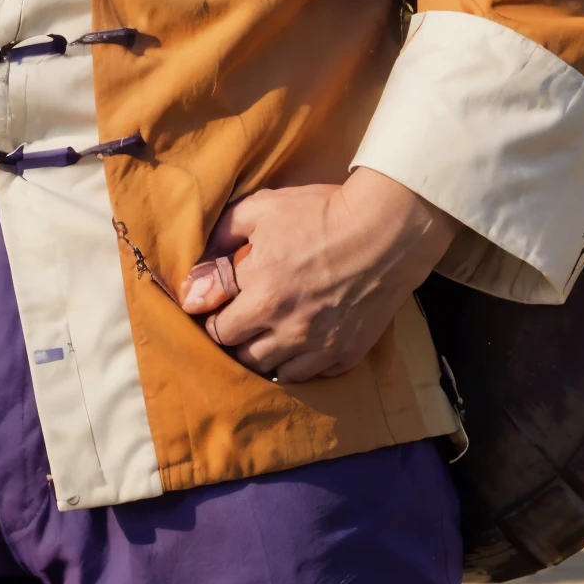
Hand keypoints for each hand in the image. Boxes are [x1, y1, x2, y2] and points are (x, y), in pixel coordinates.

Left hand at [178, 169, 455, 384]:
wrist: (386, 231)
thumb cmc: (322, 213)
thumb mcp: (263, 208)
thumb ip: (223, 235)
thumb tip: (197, 266)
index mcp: (260, 293)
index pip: (216, 327)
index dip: (213, 317)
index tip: (219, 308)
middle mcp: (285, 327)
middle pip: (240, 355)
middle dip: (236, 338)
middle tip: (242, 321)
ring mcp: (317, 346)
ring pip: (272, 371)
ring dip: (264, 355)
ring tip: (268, 334)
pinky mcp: (344, 355)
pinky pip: (310, 375)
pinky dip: (300, 364)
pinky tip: (301, 342)